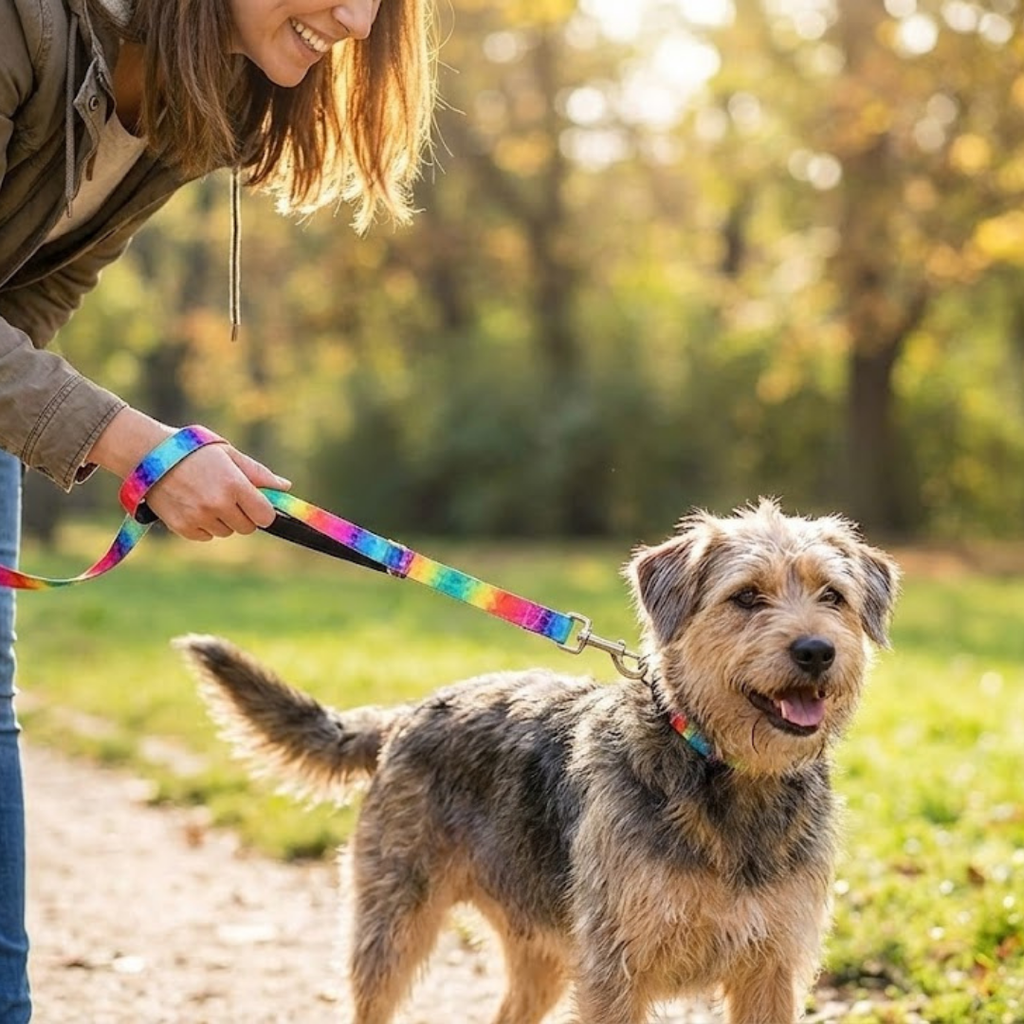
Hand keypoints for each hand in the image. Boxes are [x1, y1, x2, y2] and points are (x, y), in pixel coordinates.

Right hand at [88, 408, 290, 540]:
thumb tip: (285, 487)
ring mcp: (199, 517)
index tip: (257, 505)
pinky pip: (205, 536)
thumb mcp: (229, 454)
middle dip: (243, 516)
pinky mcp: (182, 527)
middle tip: (229, 497)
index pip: (265, 516)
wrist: (148, 454)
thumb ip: (258, 473)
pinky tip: (193, 505)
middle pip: (247, 528)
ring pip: (226, 532)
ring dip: (222, 520)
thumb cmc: (194, 451)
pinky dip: (204, 526)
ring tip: (207, 497)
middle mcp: (218, 504)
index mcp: (234, 484)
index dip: (263, 512)